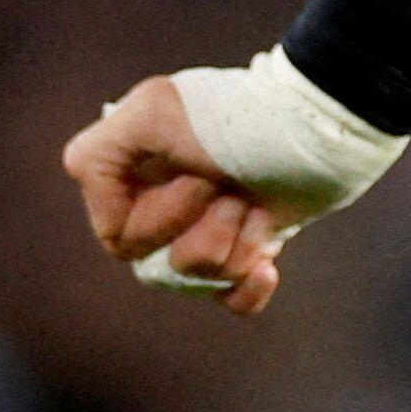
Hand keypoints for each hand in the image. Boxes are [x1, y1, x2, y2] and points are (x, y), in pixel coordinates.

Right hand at [60, 76, 286, 317]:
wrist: (322, 126)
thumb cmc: (241, 116)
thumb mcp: (155, 111)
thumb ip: (100, 153)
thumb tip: (88, 199)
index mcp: (134, 176)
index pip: (118, 239)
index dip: (157, 218)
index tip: (198, 173)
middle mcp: (164, 204)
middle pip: (156, 269)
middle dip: (204, 232)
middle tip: (234, 189)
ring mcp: (207, 227)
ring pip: (198, 282)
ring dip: (236, 246)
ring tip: (259, 205)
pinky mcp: (247, 246)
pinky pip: (230, 300)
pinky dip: (249, 287)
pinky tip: (268, 264)